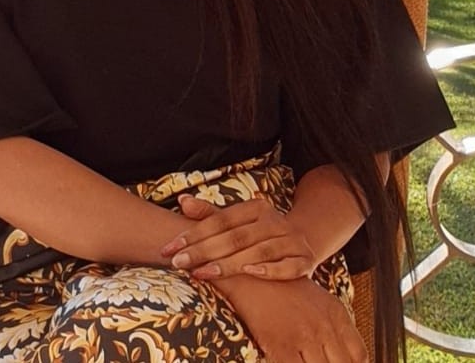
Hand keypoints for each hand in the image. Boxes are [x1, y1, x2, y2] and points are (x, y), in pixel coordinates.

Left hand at [160, 194, 315, 279]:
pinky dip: (270, 270)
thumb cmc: (258, 234)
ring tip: (203, 272)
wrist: (303, 243)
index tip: (169, 248)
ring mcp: (291, 241)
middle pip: (235, 237)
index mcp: (256, 208)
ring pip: (259, 251)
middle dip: (204, 251)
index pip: (220, 220)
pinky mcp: (304, 260)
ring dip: (230, 263)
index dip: (194, 234)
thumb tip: (182, 200)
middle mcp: (274, 221)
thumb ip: (209, 214)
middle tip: (178, 263)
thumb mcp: (236, 222)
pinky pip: (288, 266)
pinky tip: (250, 274)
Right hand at [214, 273, 366, 362]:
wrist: (249, 274)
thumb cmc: (281, 287)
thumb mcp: (318, 301)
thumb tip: (340, 356)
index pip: (359, 355)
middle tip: (320, 361)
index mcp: (337, 315)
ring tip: (305, 360)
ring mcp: (304, 338)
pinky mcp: (281, 347)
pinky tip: (288, 362)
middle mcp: (325, 328)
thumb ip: (334, 327)